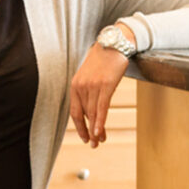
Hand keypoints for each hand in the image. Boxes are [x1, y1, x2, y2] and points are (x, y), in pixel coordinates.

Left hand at [70, 28, 131, 147]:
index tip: (85, 137)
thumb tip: (91, 109)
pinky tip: (100, 133)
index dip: (79, 127)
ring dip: (97, 131)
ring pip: (93, 114)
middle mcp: (81, 86)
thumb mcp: (90, 75)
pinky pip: (102, 108)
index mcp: (75, 85)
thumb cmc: (104, 59)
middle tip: (94, 144)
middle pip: (84, 116)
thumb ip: (88, 90)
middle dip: (89, 132)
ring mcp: (93, 86)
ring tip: (101, 141)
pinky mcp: (106, 86)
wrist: (114, 44)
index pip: (74, 112)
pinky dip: (100, 122)